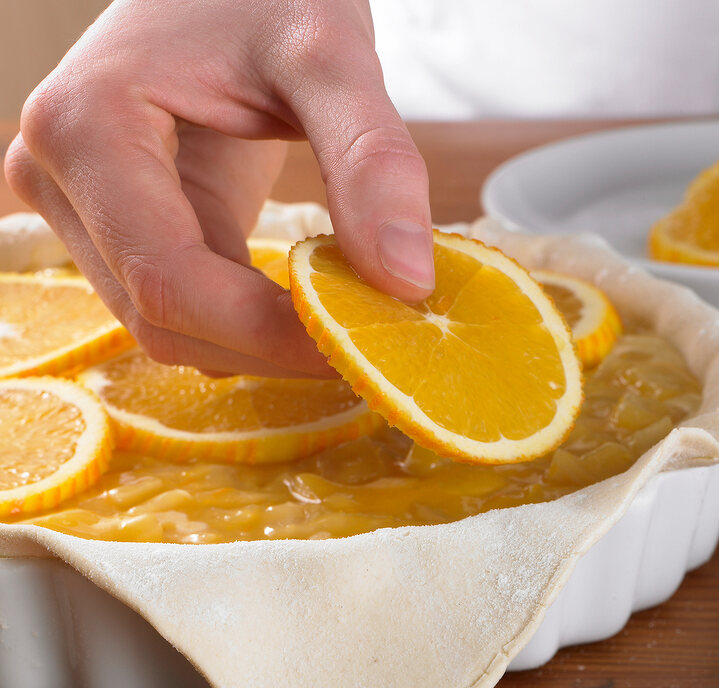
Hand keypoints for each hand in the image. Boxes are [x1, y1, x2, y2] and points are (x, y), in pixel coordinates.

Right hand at [4, 0, 433, 376]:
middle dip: (269, 346)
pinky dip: (250, 320)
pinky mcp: (117, 223)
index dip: (266, 333)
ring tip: (349, 321)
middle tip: (369, 344)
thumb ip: (372, 159)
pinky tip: (314, 304)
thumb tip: (406, 280)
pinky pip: (183, 302)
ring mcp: (79, 206)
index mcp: (86, 127)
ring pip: (168, 325)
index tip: (358, 347)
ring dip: (260, 342)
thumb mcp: (330, 53)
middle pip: (161, 317)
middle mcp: (57, 176)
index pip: (170, 279)